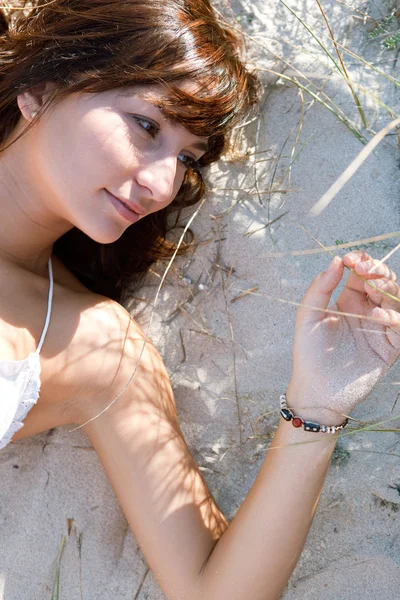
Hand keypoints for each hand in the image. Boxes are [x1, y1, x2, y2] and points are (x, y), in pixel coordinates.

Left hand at [286, 250, 399, 423]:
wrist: (317, 390)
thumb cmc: (309, 355)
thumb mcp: (307, 316)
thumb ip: (320, 288)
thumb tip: (336, 261)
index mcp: (348, 300)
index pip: (362, 273)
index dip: (361, 261)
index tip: (351, 259)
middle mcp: (367, 310)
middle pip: (384, 282)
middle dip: (377, 270)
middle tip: (364, 270)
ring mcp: (380, 328)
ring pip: (396, 299)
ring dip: (387, 289)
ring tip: (372, 289)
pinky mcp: (390, 346)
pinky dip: (393, 317)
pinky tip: (376, 315)